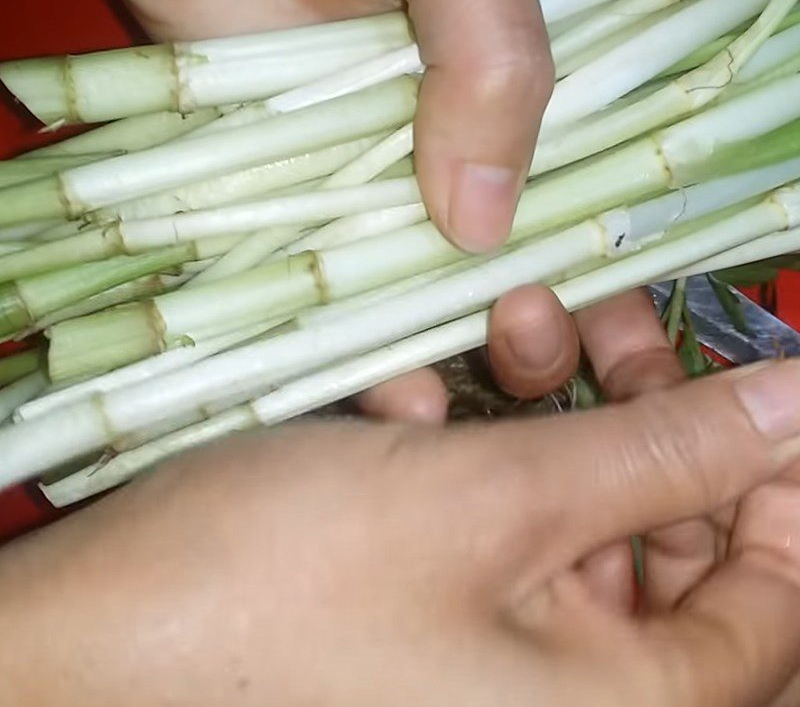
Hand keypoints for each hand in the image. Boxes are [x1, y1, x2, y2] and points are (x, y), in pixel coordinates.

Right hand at [3, 361, 799, 704]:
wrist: (96, 630)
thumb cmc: (296, 576)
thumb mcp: (497, 500)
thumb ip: (665, 456)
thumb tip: (798, 409)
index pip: (768, 607)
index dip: (774, 485)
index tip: (749, 382)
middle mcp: (559, 699)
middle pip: (660, 541)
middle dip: (634, 413)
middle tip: (594, 317)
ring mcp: (487, 657)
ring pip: (568, 514)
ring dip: (537, 414)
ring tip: (487, 335)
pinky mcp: (427, 608)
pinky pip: (488, 525)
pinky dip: (467, 454)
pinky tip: (404, 407)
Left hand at [59, 0, 603, 421]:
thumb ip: (495, 58)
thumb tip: (489, 226)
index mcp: (543, 49)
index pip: (610, 173)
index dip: (622, 263)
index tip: (630, 348)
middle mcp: (464, 115)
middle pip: (521, 243)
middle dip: (539, 317)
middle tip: (527, 340)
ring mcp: (377, 152)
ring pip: (425, 275)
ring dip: (443, 346)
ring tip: (447, 398)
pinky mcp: (292, 172)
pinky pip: (331, 271)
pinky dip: (348, 333)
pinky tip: (373, 387)